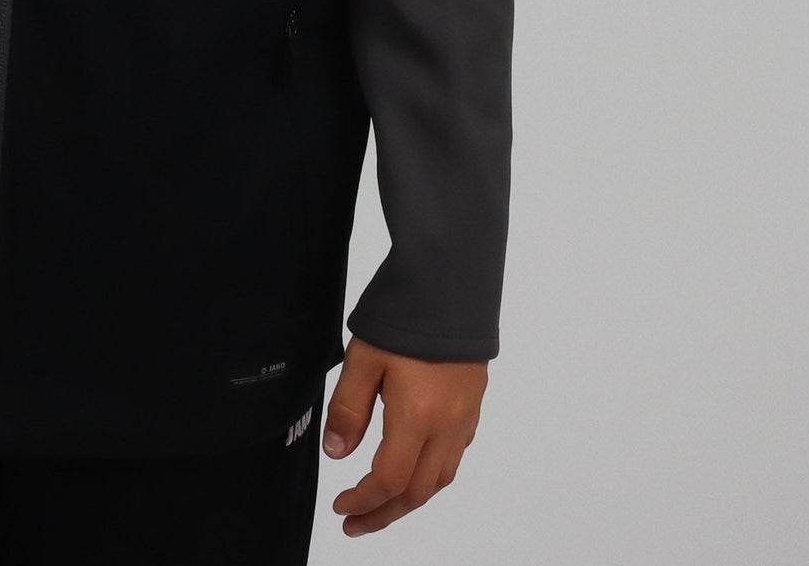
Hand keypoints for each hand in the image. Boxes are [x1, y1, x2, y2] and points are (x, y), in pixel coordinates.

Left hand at [321, 334, 487, 536]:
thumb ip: (349, 408)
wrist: (452, 286)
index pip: (388, 481)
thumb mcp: (364, 357)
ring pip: (439, 479)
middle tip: (355, 523)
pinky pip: (453, 458)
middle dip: (384, 514)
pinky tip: (413, 468)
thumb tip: (337, 454)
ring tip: (381, 505)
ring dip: (408, 500)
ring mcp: (464, 419)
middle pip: (417, 492)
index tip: (340, 507)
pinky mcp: (472, 406)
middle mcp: (446, 428)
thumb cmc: (406, 317)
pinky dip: (430, 476)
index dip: (363, 502)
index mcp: (417, 419)